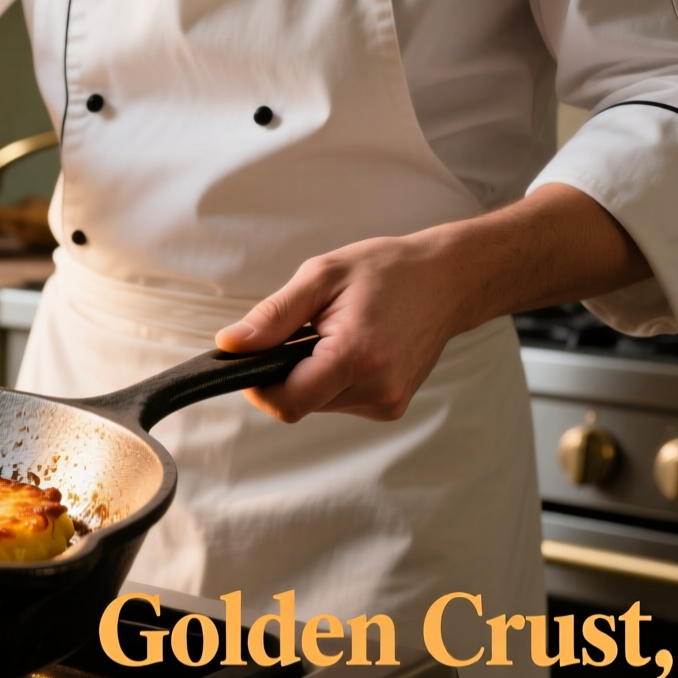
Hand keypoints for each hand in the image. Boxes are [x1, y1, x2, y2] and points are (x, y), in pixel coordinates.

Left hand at [215, 236, 462, 422]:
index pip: (286, 403)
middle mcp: (377, 389)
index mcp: (357, 357)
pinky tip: (350, 347)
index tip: (253, 357)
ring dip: (310, 374)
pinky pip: (340, 400)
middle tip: (303, 331)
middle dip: (286, 372)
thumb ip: (272, 316)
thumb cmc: (386, 271)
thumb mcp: (321, 276)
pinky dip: (332, 378)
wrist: (448, 280)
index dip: (258, 385)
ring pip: (317, 403)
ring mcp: (388, 402)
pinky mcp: (391, 406)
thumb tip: (230, 345)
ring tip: (333, 334)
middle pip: (299, 403)